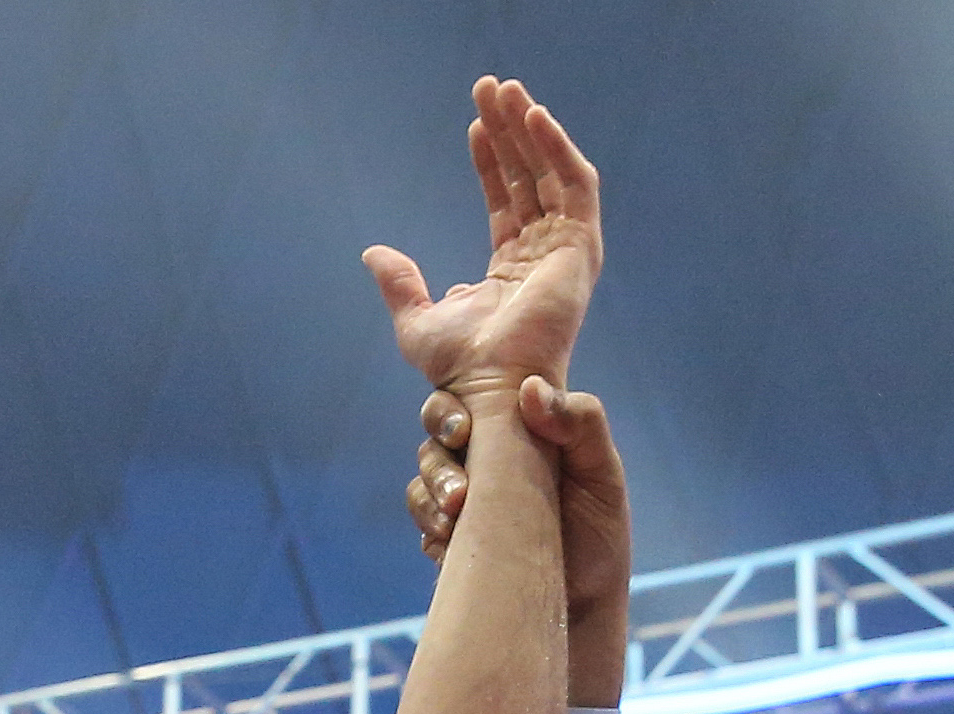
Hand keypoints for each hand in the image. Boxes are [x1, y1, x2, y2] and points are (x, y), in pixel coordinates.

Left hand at [363, 77, 601, 400]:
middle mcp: (543, 256)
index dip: (492, 160)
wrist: (487, 386)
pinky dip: (559, 149)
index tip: (473, 124)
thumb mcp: (416, 319)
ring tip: (509, 91)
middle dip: (512, 130)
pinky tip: (534, 117)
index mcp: (512, 270)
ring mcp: (565, 253)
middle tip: (492, 87)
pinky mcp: (581, 251)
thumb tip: (373, 252)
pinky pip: (576, 187)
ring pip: (554, 174)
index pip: (507, 200)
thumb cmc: (458, 367)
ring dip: (534, 129)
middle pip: (531, 178)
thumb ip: (400, 283)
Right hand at [410, 382, 625, 596]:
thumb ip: (580, 422)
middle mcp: (482, 462)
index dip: (451, 409)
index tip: (463, 429)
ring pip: (424, 482)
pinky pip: (425, 526)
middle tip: (457, 480)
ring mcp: (463, 502)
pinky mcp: (451, 540)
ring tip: (456, 513)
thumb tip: (530, 389)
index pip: (466, 402)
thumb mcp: (602, 472)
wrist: (586, 603)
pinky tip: (452, 540)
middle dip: (436, 456)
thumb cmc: (598, 532)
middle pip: (434, 438)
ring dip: (431, 491)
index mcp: (513, 433)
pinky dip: (432, 528)